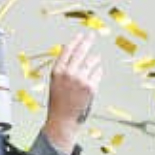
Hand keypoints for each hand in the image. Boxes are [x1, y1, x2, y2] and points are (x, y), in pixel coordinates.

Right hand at [42, 33, 102, 151]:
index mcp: (57, 71)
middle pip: (80, 52)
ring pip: (92, 61)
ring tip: (95, 58)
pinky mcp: (91, 87)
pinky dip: (98, 71)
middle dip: (87, 41)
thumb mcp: (56, 82)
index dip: (75, 41)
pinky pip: (98, 73)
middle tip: (92, 35)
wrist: (63, 120)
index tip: (81, 35)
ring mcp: (81, 80)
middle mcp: (68, 73)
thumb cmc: (59, 102)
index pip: (67, 50)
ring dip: (95, 58)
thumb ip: (64, 68)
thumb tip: (76, 53)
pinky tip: (95, 74)